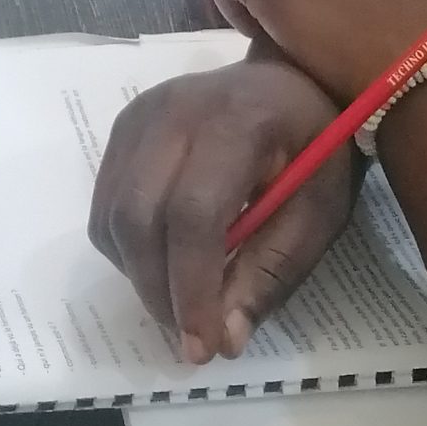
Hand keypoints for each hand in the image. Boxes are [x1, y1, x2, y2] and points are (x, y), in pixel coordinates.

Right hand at [89, 58, 354, 362]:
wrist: (292, 80)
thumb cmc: (318, 145)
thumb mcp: (320, 211)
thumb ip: (272, 272)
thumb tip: (225, 338)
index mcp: (237, 121)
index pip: (194, 213)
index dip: (192, 287)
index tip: (205, 346)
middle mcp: (174, 109)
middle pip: (138, 214)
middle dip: (157, 290)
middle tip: (191, 335)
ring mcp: (141, 113)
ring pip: (112, 214)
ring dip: (139, 274)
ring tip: (182, 299)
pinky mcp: (124, 126)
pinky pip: (106, 201)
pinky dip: (128, 247)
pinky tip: (167, 258)